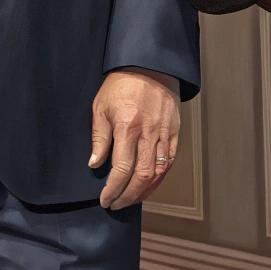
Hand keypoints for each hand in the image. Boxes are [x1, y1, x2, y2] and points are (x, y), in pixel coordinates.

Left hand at [90, 70, 180, 208]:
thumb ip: (99, 137)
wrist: (149, 65)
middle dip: (128, 196)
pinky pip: (170, 160)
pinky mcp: (175, 131)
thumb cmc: (121, 84)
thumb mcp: (101, 106)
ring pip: (158, 172)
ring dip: (145, 191)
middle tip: (117, 204)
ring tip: (131, 198)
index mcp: (128, 127)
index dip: (113, 188)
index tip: (105, 199)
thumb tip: (95, 164)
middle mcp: (148, 133)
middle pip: (142, 176)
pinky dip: (160, 176)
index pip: (122, 168)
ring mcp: (165, 133)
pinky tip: (150, 183)